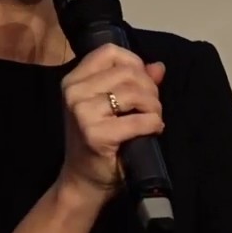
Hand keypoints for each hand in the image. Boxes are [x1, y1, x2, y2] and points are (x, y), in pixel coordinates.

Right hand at [57, 43, 165, 203]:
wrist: (83, 180)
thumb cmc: (97, 141)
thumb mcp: (110, 106)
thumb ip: (133, 83)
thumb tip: (158, 66)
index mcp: (73, 80)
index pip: (110, 52)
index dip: (134, 62)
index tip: (142, 83)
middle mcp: (74, 92)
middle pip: (127, 72)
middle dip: (149, 89)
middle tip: (152, 107)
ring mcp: (82, 113)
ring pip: (134, 93)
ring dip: (154, 107)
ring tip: (153, 119)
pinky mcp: (96, 134)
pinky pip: (139, 119)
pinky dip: (153, 123)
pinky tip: (153, 130)